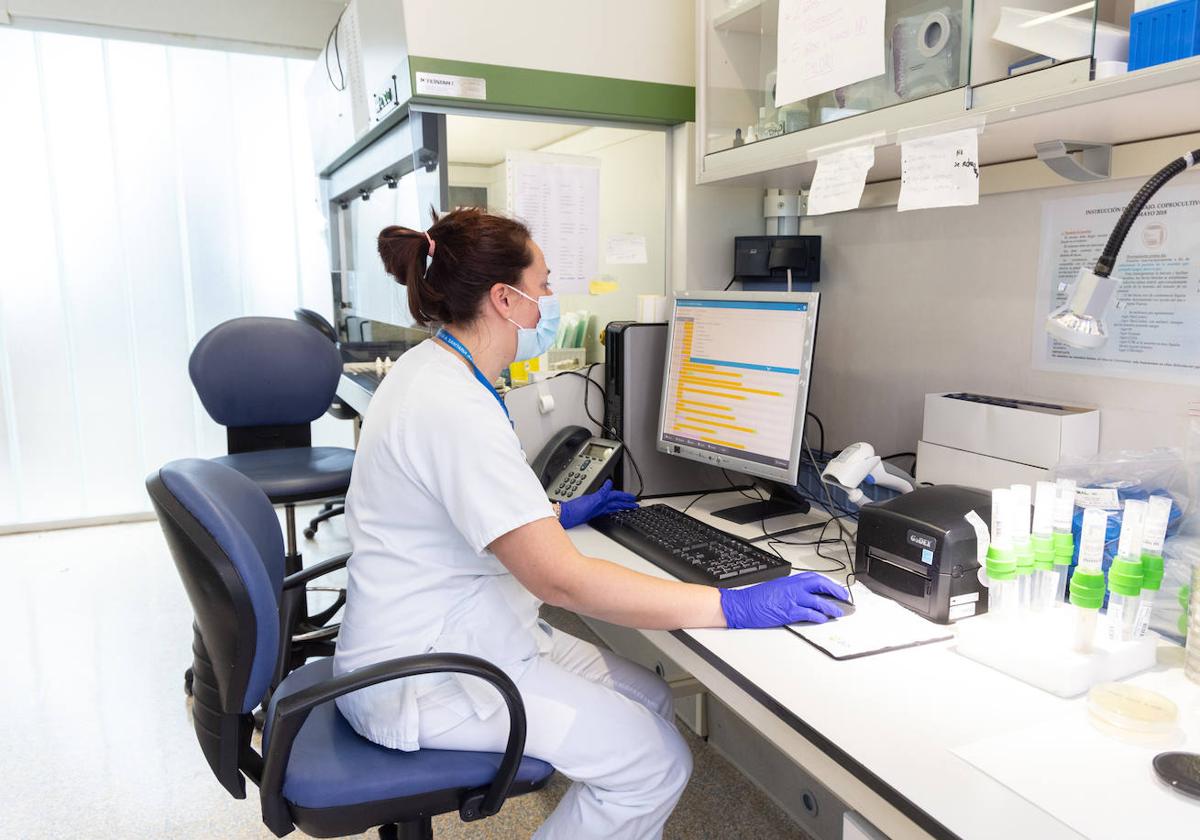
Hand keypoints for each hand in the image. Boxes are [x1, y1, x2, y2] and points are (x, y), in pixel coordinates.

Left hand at [557, 479, 637, 528]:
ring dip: (620, 506)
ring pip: (612, 506)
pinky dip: (612, 510)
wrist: (565, 516)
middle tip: (634, 503)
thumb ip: (601, 492)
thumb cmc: (575, 509)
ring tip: (628, 507)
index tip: (633, 498)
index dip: (625, 497)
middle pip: (615, 501)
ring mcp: (596, 507)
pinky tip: (614, 511)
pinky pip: (606, 511)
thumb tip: (609, 483)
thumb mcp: (591, 500)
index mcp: (600, 498)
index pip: (616, 496)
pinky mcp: (593, 513)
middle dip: (625, 501)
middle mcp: (599, 502)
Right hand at [719, 573, 850, 628]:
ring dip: (831, 607)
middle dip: (835, 591)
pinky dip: (818, 617)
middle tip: (844, 598)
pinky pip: (809, 613)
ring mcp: (792, 599)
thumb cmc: (756, 598)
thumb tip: (804, 596)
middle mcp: (793, 587)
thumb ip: (790, 589)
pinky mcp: (789, 612)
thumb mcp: (776, 587)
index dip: (829, 584)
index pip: (815, 579)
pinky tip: (823, 619)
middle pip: (820, 586)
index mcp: (790, 581)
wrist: (742, 605)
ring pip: (818, 601)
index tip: (836, 589)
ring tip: (838, 612)